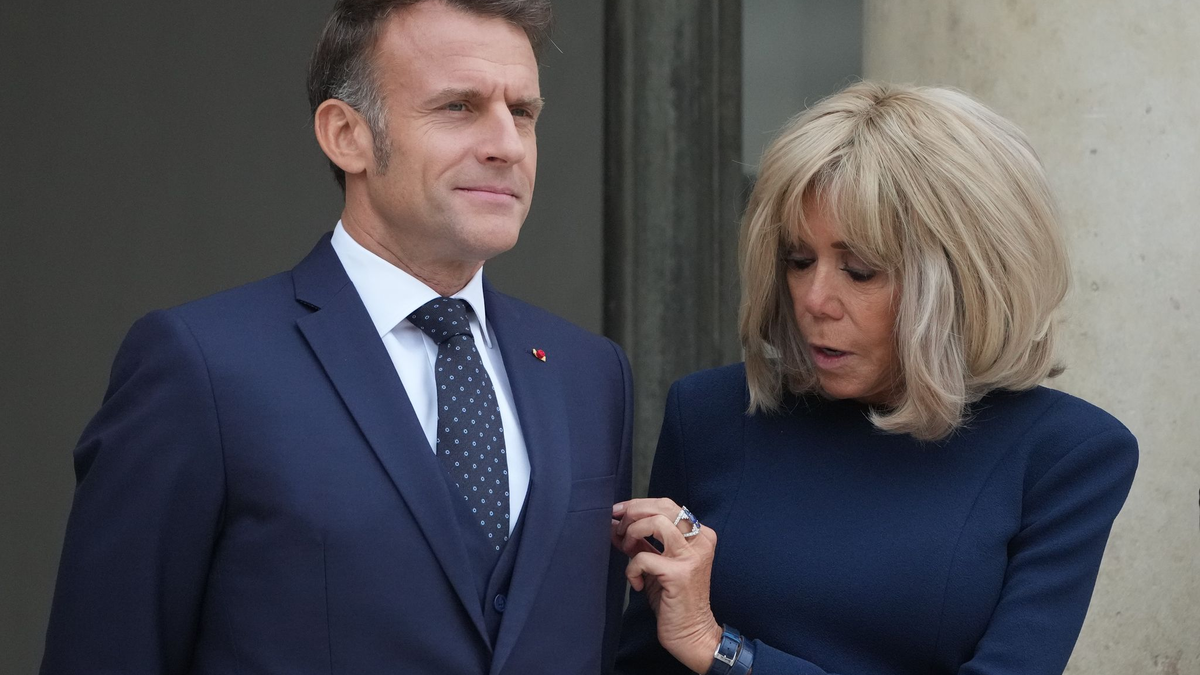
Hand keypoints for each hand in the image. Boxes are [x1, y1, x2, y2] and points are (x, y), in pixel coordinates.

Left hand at [612, 498, 722, 672]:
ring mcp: (691, 556)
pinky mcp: (679, 574)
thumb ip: (640, 542)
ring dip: (633, 532)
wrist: (692, 633)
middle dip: (632, 513)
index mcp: (699, 534)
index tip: (617, 512)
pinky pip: (644, 557)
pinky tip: (638, 584)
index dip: (637, 505)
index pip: (666, 504)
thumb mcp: (656, 564)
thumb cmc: (673, 599)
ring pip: (656, 522)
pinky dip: (632, 569)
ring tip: (628, 550)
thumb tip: (615, 523)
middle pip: (662, 507)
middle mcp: (700, 540)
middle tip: (618, 529)